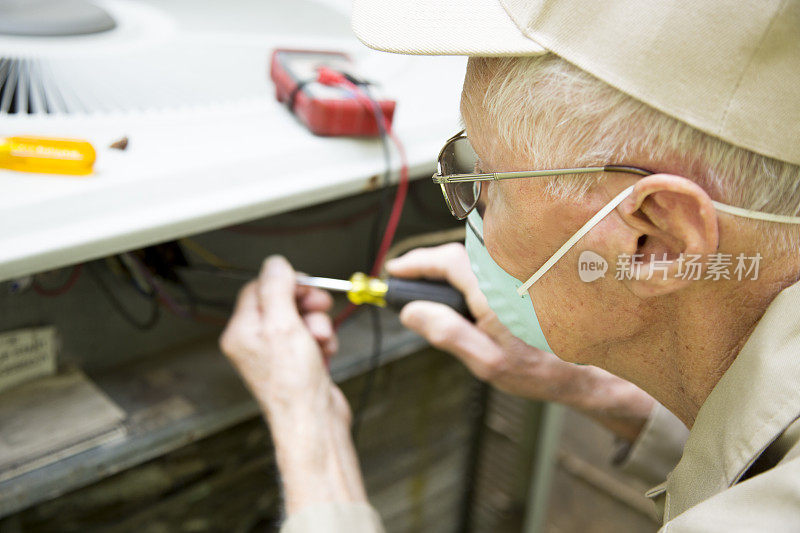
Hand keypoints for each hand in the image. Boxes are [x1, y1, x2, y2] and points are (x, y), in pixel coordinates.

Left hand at [220, 255, 342, 417]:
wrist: (314, 423)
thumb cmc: (293, 385)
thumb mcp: (283, 325)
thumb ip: (277, 289)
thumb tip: (275, 264)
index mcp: (241, 332)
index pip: (258, 289)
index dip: (285, 283)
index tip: (305, 284)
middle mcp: (256, 343)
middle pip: (282, 303)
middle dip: (306, 304)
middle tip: (320, 306)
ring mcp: (278, 355)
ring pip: (302, 320)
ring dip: (319, 323)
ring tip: (322, 339)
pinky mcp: (298, 363)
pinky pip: (313, 338)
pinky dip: (324, 341)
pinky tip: (326, 352)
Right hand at [386, 243, 653, 441]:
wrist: (585, 371)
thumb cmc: (540, 369)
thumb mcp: (486, 362)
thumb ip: (447, 334)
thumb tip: (412, 312)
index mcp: (494, 290)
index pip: (445, 260)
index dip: (415, 263)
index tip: (395, 270)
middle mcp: (507, 273)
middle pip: (457, 256)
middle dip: (429, 266)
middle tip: (407, 285)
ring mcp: (518, 273)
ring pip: (474, 260)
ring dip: (448, 270)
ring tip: (430, 293)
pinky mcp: (526, 278)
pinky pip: (490, 267)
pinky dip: (469, 273)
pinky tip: (462, 296)